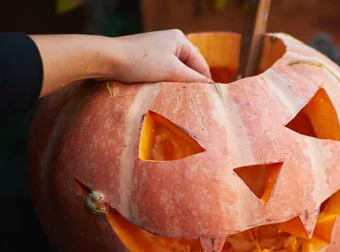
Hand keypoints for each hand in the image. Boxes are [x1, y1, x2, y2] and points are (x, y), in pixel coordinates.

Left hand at [31, 30, 212, 97]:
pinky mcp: (146, 58)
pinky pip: (163, 72)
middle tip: (194, 103)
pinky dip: (165, 83)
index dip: (205, 83)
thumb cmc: (141, 62)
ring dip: (176, 85)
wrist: (107, 58)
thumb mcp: (172, 71)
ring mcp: (157, 49)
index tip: (209, 101)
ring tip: (178, 100)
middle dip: (190, 84)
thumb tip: (211, 88)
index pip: (201, 65)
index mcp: (180, 39)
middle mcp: (170, 41)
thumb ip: (194, 80)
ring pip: (175, 72)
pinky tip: (163, 93)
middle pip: (189, 68)